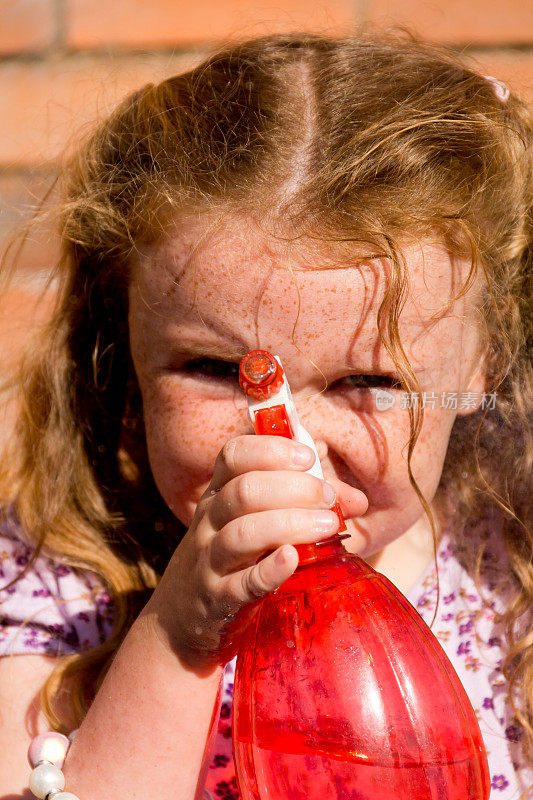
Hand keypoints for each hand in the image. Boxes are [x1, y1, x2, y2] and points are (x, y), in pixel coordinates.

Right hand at [144, 435, 367, 670]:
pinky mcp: (217, 599)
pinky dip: (269, 570)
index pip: (233, 456)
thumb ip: (302, 505)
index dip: (270, 450)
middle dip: (292, 488)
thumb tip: (356, 501)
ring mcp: (209, 561)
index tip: (306, 458)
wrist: (182, 619)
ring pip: (243, 533)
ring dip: (289, 524)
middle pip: (244, 491)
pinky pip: (241, 583)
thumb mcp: (254, 524)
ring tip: (328, 525)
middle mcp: (209, 522)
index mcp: (219, 494)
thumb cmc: (231, 560)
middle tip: (326, 497)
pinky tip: (293, 560)